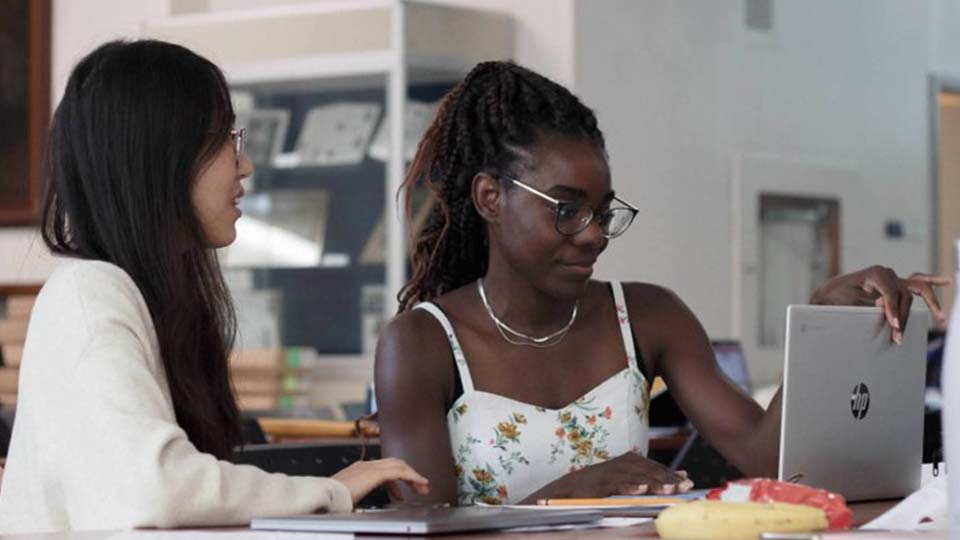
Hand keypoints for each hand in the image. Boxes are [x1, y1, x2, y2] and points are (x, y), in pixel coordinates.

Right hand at [332, 458, 429, 503]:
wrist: (323, 497)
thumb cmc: (330, 501)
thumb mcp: (346, 498)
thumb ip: (355, 497)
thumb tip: (358, 506)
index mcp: (358, 470)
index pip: (383, 469)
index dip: (396, 479)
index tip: (401, 493)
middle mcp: (365, 465)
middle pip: (394, 464)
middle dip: (408, 474)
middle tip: (419, 487)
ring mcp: (370, 467)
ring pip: (399, 466)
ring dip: (413, 476)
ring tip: (423, 487)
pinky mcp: (374, 473)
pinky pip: (399, 472)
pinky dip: (412, 476)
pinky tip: (419, 484)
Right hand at [550, 452, 693, 497]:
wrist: (569, 487)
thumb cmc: (601, 484)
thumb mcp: (628, 477)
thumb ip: (652, 475)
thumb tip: (682, 474)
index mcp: (629, 460)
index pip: (654, 467)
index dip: (671, 474)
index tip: (687, 482)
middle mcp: (621, 464)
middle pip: (648, 470)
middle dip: (667, 479)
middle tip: (684, 486)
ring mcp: (610, 474)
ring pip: (636, 478)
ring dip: (654, 483)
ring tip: (670, 489)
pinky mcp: (600, 484)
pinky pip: (617, 485)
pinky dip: (629, 487)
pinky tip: (641, 490)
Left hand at [810, 266, 950, 342]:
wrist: (830, 293)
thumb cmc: (835, 297)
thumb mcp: (847, 301)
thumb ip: (866, 303)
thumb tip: (882, 306)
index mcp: (875, 273)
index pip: (890, 292)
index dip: (892, 309)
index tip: (893, 324)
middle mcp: (887, 273)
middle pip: (904, 295)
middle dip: (903, 316)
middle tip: (897, 337)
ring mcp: (894, 278)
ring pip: (915, 292)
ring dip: (927, 305)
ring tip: (939, 317)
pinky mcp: (896, 286)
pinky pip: (918, 282)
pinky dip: (933, 281)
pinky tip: (947, 281)